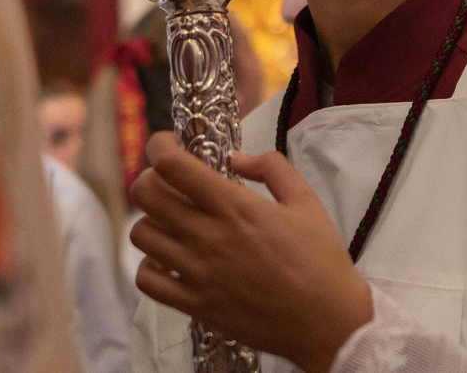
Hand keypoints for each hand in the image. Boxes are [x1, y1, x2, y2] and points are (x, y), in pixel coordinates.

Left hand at [130, 134, 373, 372]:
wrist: (325, 320)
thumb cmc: (319, 258)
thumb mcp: (305, 199)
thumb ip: (271, 167)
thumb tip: (235, 158)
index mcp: (235, 206)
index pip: (172, 166)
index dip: (159, 147)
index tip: (168, 146)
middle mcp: (208, 236)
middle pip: (147, 195)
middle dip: (151, 178)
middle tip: (170, 182)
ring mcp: (196, 273)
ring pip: (141, 235)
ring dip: (151, 220)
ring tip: (172, 221)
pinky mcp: (194, 305)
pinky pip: (147, 280)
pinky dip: (150, 264)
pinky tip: (171, 259)